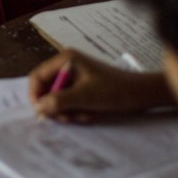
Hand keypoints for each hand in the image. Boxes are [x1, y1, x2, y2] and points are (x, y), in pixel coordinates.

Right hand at [28, 49, 173, 121]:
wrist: (141, 94)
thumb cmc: (114, 90)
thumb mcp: (84, 97)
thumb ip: (59, 101)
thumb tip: (38, 108)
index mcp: (65, 59)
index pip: (38, 77)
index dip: (36, 95)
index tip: (41, 113)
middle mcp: (67, 65)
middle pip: (47, 89)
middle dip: (55, 106)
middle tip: (67, 118)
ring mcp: (75, 77)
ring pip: (58, 98)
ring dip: (67, 111)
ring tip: (83, 116)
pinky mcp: (83, 87)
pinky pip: (69, 102)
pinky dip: (75, 111)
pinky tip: (89, 114)